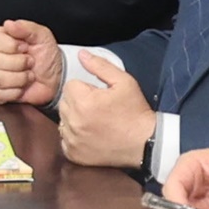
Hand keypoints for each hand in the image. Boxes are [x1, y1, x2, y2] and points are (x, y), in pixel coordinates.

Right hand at [0, 19, 64, 106]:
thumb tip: (9, 24)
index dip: (11, 45)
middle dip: (19, 63)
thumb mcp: (42, 36)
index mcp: (1, 40)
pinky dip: (15, 92)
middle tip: (30, 62)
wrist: (56, 78)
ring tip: (28, 75)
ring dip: (19, 78)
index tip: (24, 47)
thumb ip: (26, 27)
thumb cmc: (47, 57)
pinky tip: (22, 86)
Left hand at [57, 50, 155, 167]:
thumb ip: (99, 66)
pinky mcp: (74, 154)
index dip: (86, 89)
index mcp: (83, 101)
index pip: (70, 86)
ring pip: (63, 121)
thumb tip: (81, 54)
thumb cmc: (135, 112)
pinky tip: (91, 136)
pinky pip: (64, 140)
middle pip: (65, 103)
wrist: (146, 143)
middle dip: (78, 103)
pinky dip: (74, 138)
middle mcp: (74, 121)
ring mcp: (72, 140)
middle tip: (99, 110)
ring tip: (96, 123)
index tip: (100, 97)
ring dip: (75, 120)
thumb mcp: (124, 82)